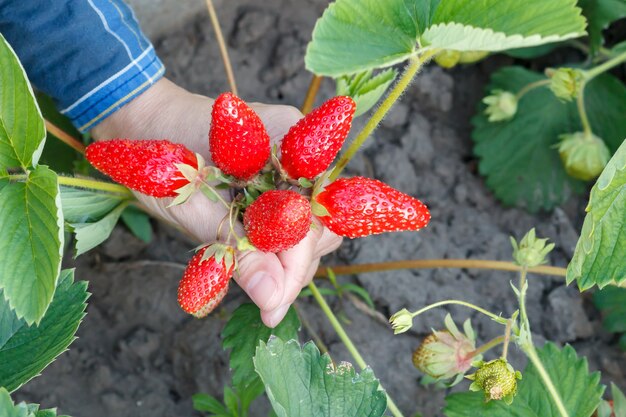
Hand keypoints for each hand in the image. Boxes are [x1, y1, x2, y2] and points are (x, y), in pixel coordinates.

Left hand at [91, 78, 341, 326]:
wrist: (142, 124)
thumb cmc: (159, 154)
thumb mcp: (193, 207)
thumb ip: (238, 250)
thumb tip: (271, 297)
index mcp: (285, 139)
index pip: (312, 211)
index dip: (297, 260)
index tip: (273, 303)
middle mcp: (298, 153)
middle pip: (318, 222)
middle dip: (295, 267)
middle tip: (267, 306)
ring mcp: (290, 170)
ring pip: (309, 228)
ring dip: (288, 263)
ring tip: (262, 294)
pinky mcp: (276, 186)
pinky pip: (289, 225)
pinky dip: (275, 252)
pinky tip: (258, 275)